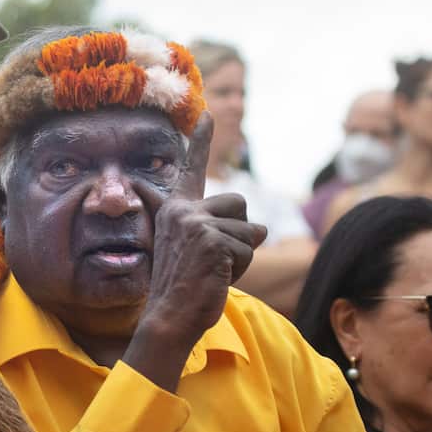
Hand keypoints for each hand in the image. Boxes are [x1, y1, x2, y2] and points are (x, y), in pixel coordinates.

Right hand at [130, 112, 267, 355]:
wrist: (170, 316)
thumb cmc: (186, 287)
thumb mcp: (198, 249)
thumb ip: (219, 229)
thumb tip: (261, 227)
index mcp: (175, 208)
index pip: (192, 168)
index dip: (201, 140)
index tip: (208, 114)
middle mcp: (182, 210)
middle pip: (239, 203)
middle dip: (241, 232)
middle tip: (216, 260)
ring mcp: (195, 223)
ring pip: (249, 230)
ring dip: (242, 256)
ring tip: (214, 271)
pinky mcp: (210, 239)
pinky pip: (247, 249)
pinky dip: (241, 268)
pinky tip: (217, 278)